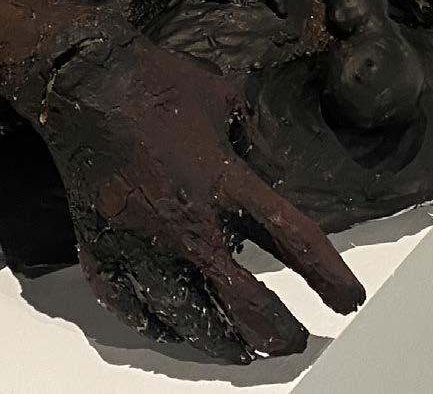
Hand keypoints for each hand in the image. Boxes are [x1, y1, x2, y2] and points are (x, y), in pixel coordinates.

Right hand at [0, 0, 364, 362]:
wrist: (84, 82)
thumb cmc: (155, 82)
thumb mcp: (222, 98)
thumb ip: (249, 135)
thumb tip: (259, 159)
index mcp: (223, 182)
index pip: (293, 240)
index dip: (328, 276)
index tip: (347, 300)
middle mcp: (185, 224)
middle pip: (240, 299)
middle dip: (274, 330)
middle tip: (291, 342)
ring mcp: (138, 241)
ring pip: (182, 314)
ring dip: (215, 340)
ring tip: (236, 350)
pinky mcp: (99, 243)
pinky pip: (121, 300)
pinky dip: (145, 321)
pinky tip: (162, 329)